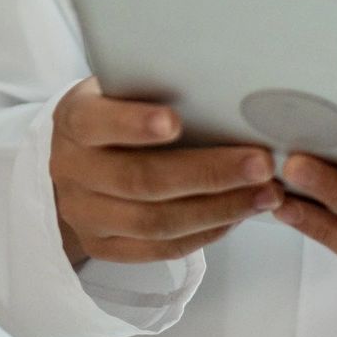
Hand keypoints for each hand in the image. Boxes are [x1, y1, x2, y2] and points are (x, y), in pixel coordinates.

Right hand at [50, 77, 280, 266]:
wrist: (73, 157)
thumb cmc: (114, 111)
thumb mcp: (119, 88)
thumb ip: (153, 88)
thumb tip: (223, 91)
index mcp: (73, 121)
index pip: (97, 123)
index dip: (133, 124)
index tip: (175, 121)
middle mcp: (72, 171)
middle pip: (140, 180)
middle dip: (208, 173)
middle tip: (259, 163)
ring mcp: (85, 215)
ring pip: (155, 222)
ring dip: (218, 209)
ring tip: (264, 194)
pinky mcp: (103, 247)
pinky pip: (160, 249)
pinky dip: (205, 233)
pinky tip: (238, 215)